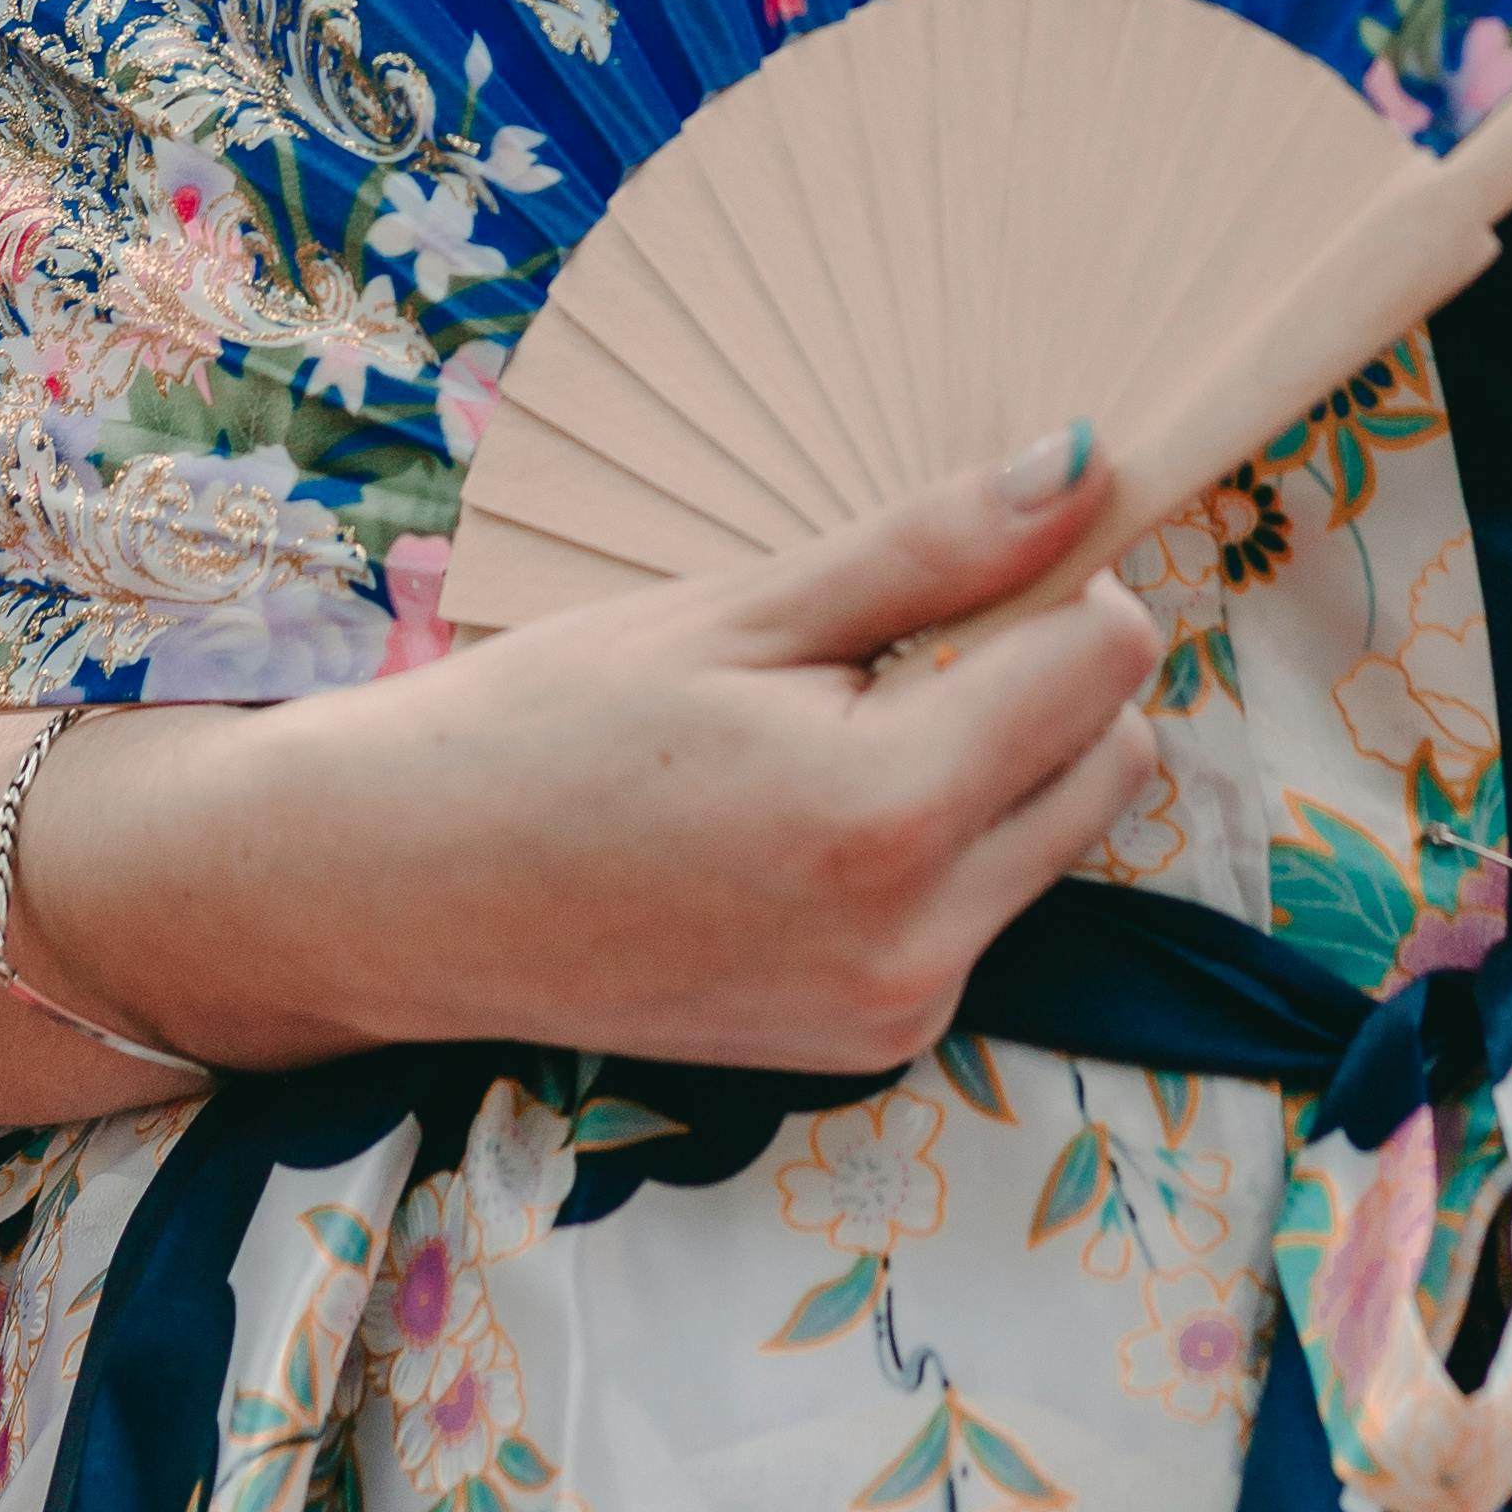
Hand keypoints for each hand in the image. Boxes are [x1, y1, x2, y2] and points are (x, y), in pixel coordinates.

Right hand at [22, 430, 1164, 1091]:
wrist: (402, 892)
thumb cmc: (546, 726)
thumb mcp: (738, 611)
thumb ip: (931, 548)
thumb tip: (1086, 467)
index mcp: (886, 816)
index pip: (1105, 662)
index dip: (1055, 582)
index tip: (958, 563)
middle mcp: (918, 942)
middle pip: (1110, 755)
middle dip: (1039, 675)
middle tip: (884, 644)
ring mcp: (899, 1013)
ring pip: (1059, 833)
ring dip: (998, 760)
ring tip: (829, 730)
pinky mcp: (875, 1045)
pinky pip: (984, 905)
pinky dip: (942, 840)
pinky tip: (807, 811)